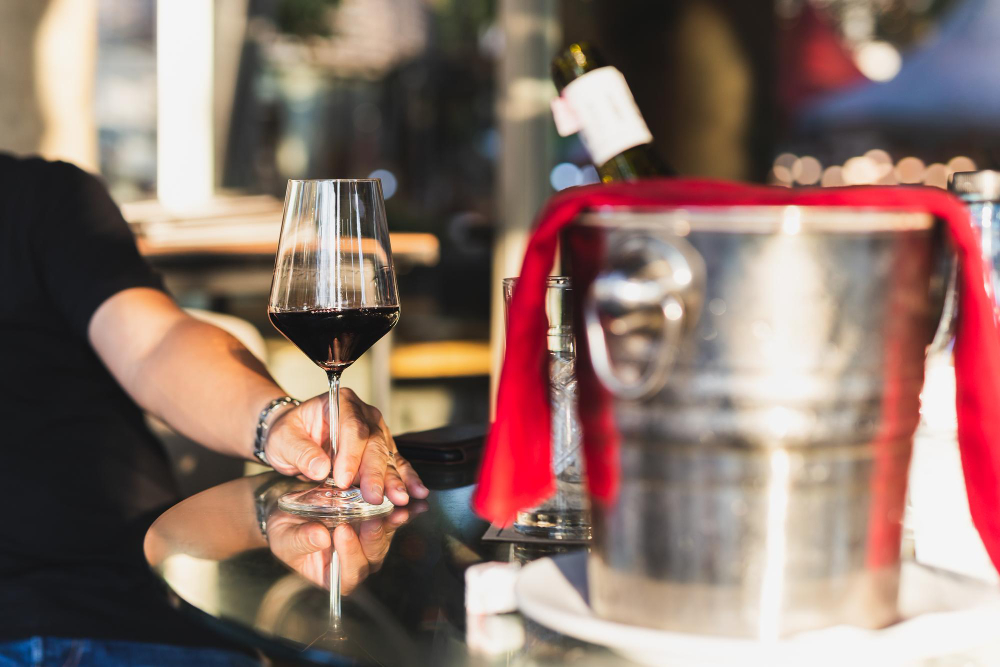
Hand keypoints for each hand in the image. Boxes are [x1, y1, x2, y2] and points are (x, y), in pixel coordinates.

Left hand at [262, 388, 427, 505]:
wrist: (295, 437)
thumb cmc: (289, 434)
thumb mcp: (283, 439)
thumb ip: (299, 451)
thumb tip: (319, 469)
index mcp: (341, 403)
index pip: (352, 429)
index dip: (350, 455)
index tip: (344, 481)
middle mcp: (364, 414)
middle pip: (375, 443)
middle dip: (375, 473)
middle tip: (374, 497)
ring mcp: (376, 432)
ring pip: (388, 455)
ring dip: (395, 479)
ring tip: (400, 498)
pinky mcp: (382, 451)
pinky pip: (396, 464)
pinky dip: (406, 479)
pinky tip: (417, 491)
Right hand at [266, 503, 425, 594]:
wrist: (293, 510)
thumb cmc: (286, 531)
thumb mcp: (284, 536)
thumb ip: (301, 540)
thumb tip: (320, 538)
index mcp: (333, 576)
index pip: (348, 574)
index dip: (349, 555)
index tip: (342, 531)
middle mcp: (355, 563)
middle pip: (372, 556)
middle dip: (373, 537)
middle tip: (370, 518)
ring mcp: (368, 544)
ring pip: (383, 536)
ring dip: (387, 521)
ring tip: (386, 504)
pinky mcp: (375, 524)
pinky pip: (388, 518)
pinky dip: (392, 507)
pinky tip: (394, 495)